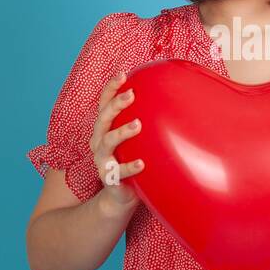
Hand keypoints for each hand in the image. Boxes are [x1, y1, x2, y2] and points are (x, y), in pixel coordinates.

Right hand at [90, 70, 144, 216]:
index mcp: (103, 129)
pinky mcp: (109, 179)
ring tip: (138, 124)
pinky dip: (130, 166)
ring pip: (107, 142)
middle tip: (131, 95)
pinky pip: (118, 172)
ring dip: (122, 131)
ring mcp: (102, 161)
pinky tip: (142, 163)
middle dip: (115, 104)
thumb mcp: (135, 140)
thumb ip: (144, 121)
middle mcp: (98, 142)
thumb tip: (171, 97)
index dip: (110, 88)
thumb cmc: (130, 160)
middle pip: (103, 118)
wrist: (120, 196)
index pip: (103, 104)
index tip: (123, 74)